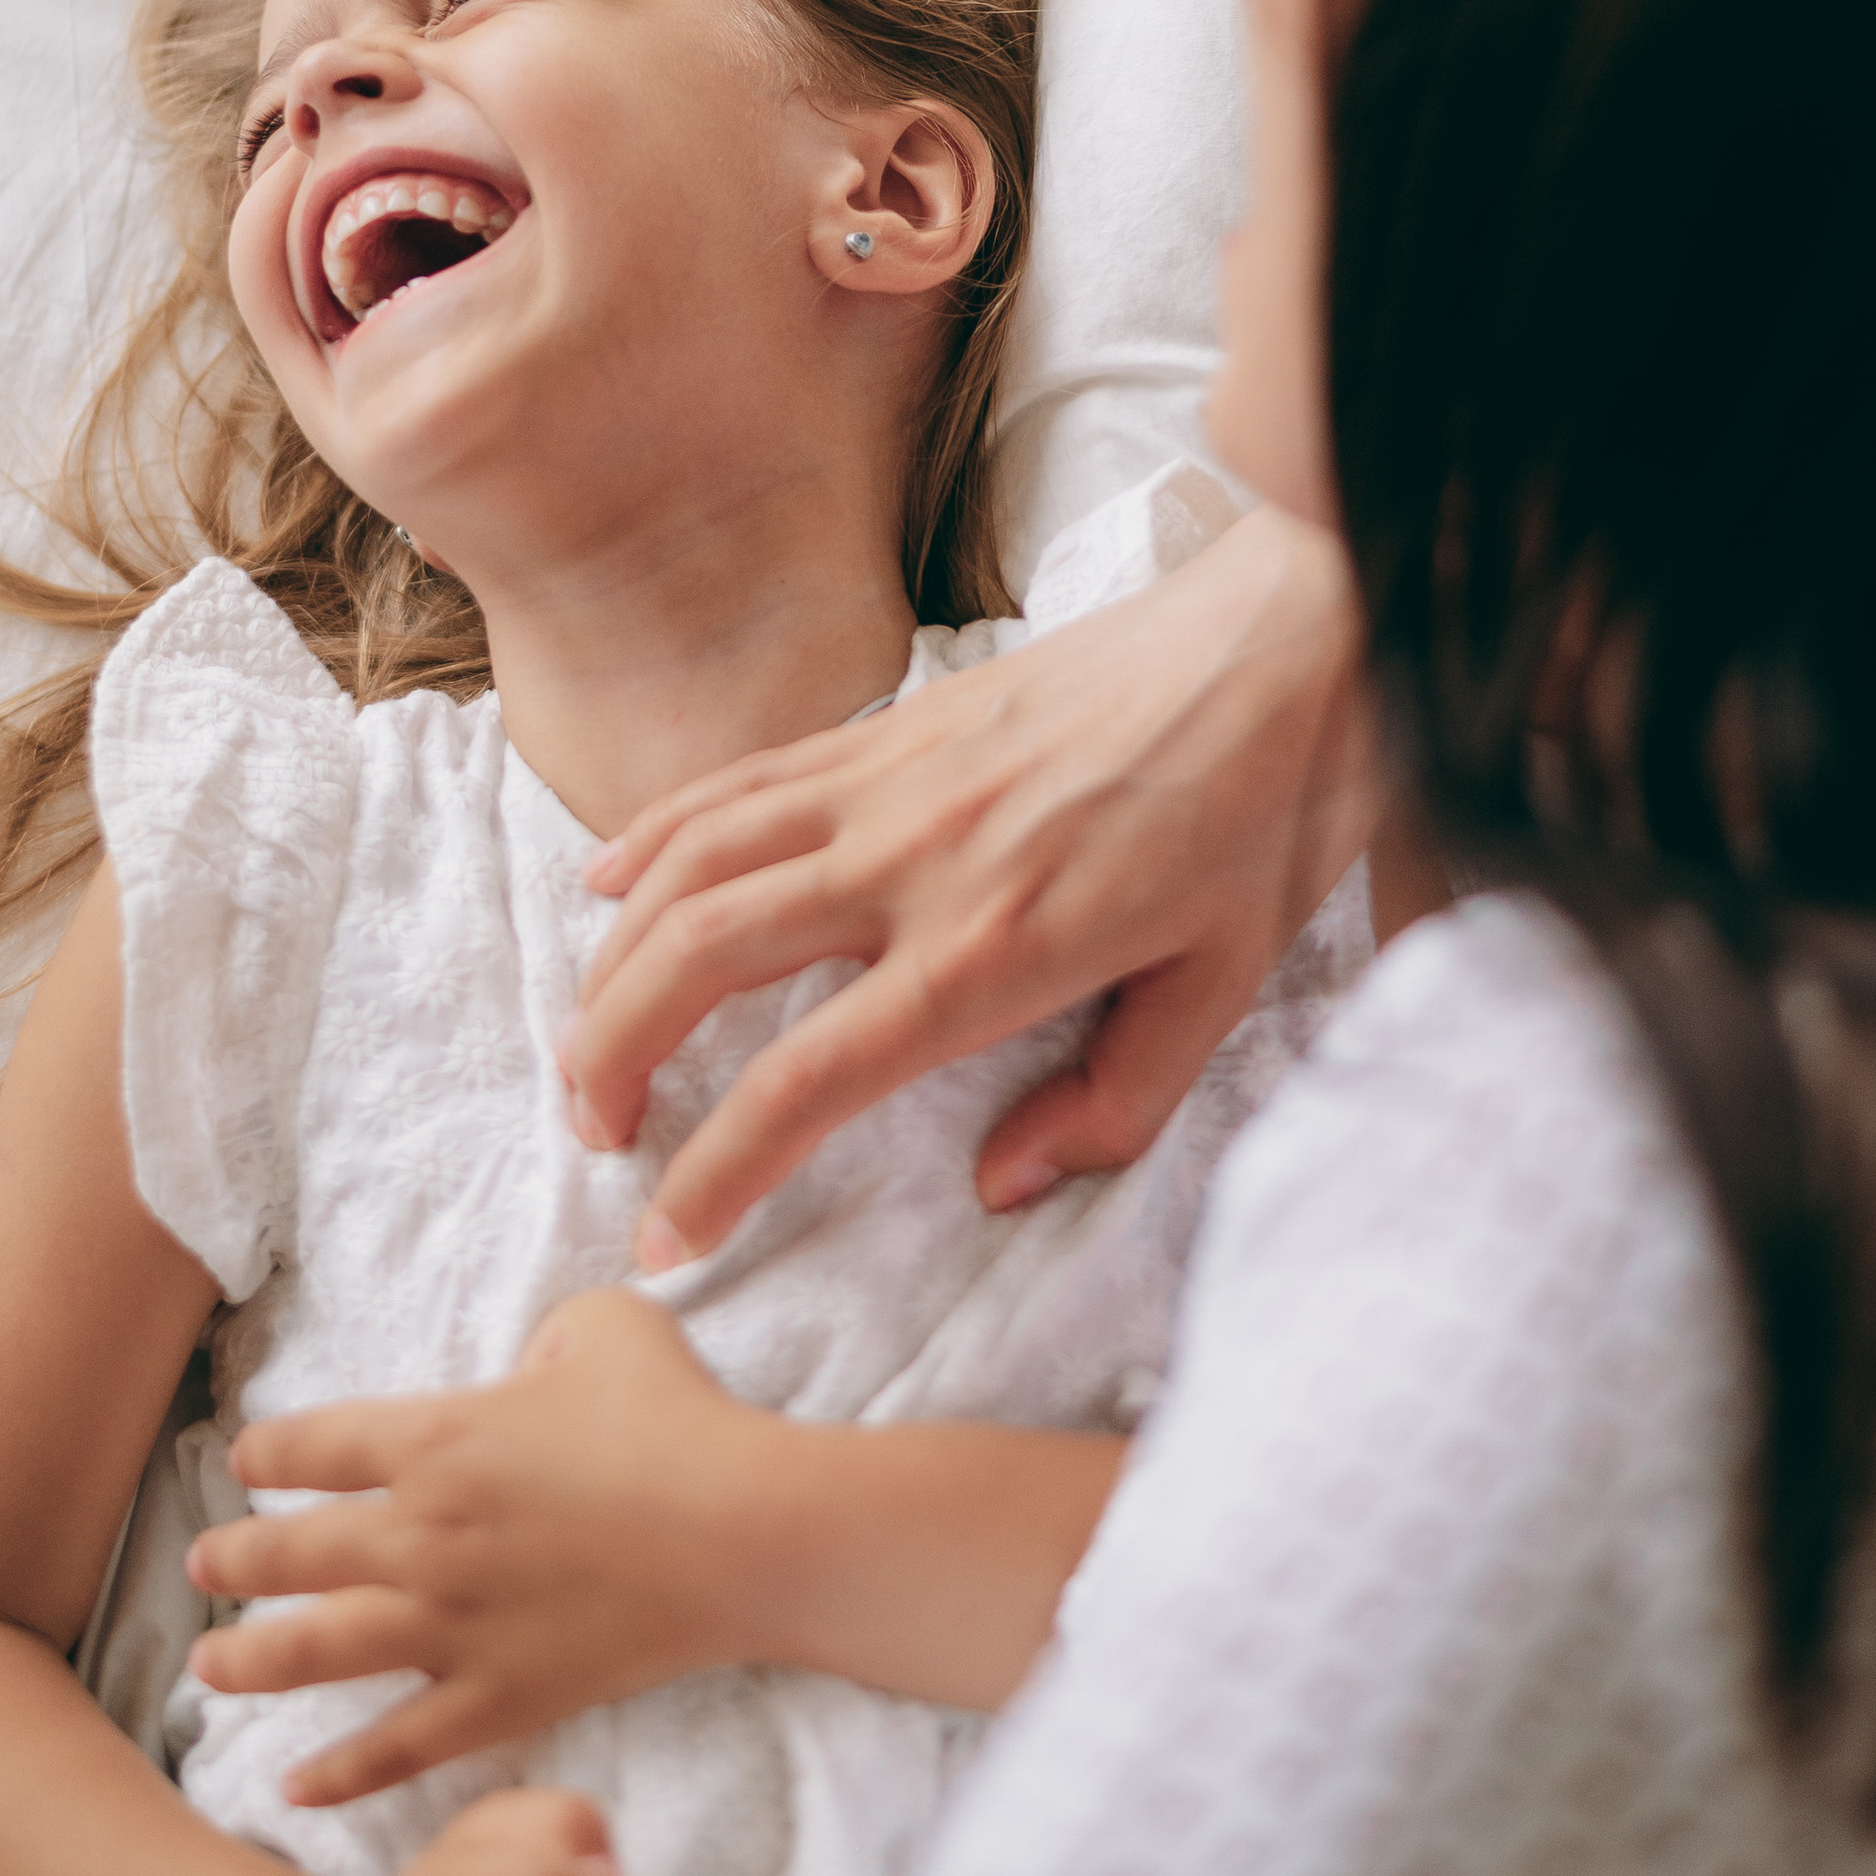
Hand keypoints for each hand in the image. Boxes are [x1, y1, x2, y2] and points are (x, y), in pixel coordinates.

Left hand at [190, 1290, 766, 1801]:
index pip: (313, 1446)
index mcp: (437, 1437)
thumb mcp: (604, 1327)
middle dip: (234, 1559)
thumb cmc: (676, 1416)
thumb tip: (530, 1363)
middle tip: (203, 1568)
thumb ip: (545, 1334)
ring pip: (318, 1651)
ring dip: (251, 1661)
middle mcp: (421, 1534)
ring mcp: (452, 1626)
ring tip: (209, 1668)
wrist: (738, 1532)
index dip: (267, 1453)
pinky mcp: (497, 1698)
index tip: (246, 1464)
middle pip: (293, 1551)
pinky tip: (294, 1785)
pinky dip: (340, 1773)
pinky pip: (397, 1748)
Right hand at [563, 505, 1374, 1259]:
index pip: (803, 1081)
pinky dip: (658, 832)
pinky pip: (741, 780)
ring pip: (693, 863)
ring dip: (614, 953)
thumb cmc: (1271, 812)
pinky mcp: (895, 722)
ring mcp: (889, 779)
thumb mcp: (1225, 988)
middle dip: (614, 1055)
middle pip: (699, 960)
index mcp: (990, 952)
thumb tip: (997, 1185)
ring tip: (586, 1036)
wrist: (1290, 635)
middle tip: (593, 1129)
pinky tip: (611, 881)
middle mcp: (911, 862)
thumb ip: (1111, 1104)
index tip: (664, 1240)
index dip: (715, 1175)